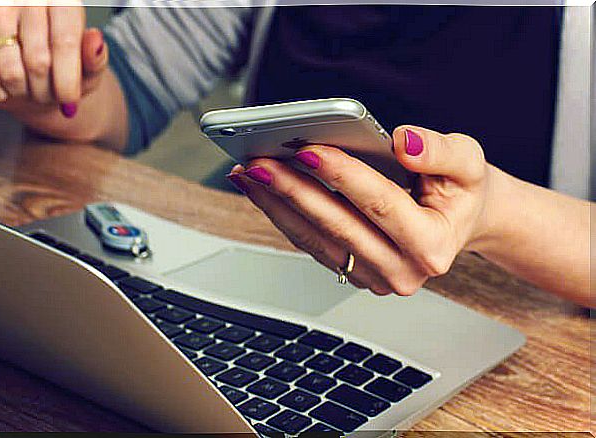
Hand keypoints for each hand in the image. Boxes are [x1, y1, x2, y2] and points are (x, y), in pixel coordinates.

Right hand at [0, 2, 107, 117]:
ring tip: (32, 89)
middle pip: (38, 62)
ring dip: (24, 93)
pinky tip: (9, 88)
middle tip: (51, 95)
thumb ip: (95, 58)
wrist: (36, 76)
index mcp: (63, 4)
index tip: (70, 99)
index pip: (64, 43)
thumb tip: (95, 40)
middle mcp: (28, 1)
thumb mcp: (89, 69)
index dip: (67, 79)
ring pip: (10, 72)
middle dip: (47, 91)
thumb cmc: (66, 70)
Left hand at [227, 126, 492, 295]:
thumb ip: (440, 151)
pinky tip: (263, 191)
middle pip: (337, 227)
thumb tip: (402, 142)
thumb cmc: (461, 191)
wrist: (459, 222)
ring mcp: (375, 278)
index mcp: (434, 245)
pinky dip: (284, 216)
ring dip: (278, 205)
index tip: (307, 149)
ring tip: (248, 174)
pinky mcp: (354, 272)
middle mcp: (403, 271)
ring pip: (316, 240)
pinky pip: (312, 244)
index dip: (342, 176)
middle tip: (259, 162)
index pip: (380, 205)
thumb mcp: (467, 162)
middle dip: (294, 191)